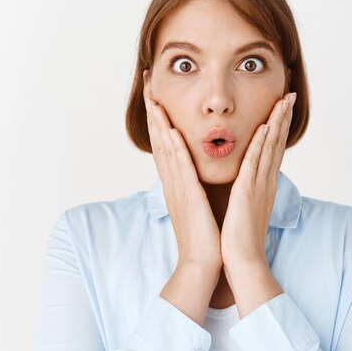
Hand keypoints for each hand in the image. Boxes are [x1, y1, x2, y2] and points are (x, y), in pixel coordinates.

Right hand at [143, 88, 221, 268]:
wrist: (202, 263)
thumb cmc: (204, 235)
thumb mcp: (196, 204)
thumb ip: (193, 185)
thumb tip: (194, 173)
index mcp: (176, 183)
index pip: (164, 145)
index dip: (157, 120)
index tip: (154, 98)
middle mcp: (172, 182)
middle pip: (158, 141)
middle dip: (153, 113)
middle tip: (147, 87)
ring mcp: (178, 188)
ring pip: (166, 149)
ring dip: (159, 123)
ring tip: (152, 99)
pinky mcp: (188, 196)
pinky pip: (181, 167)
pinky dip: (174, 147)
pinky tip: (170, 129)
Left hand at [220, 92, 296, 267]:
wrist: (242, 262)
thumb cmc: (240, 239)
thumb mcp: (245, 210)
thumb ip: (247, 193)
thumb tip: (244, 185)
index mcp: (262, 186)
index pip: (272, 151)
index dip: (278, 128)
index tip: (281, 109)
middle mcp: (265, 182)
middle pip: (276, 144)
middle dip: (283, 118)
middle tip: (289, 96)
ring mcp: (259, 186)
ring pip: (270, 148)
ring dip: (277, 122)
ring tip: (283, 101)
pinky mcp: (248, 192)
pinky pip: (256, 162)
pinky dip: (261, 143)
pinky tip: (265, 126)